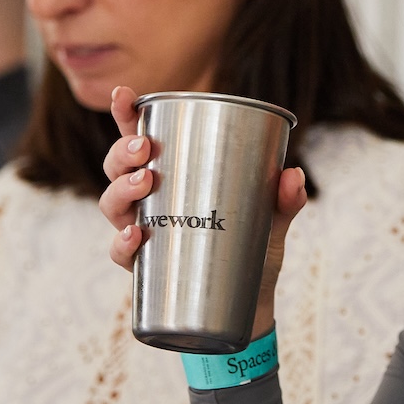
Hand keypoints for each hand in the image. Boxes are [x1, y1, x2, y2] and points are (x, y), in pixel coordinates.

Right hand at [97, 85, 307, 336]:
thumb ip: (285, 198)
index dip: (124, 114)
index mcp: (173, 175)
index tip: (124, 95)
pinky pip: (121, 254)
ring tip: (145, 182)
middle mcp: (149, 201)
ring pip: (110, 204)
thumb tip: (292, 174)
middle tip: (145, 149)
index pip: (140, 138)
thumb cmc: (254, 249)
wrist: (250, 308)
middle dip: (123, 151)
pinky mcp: (145, 270)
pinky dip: (123, 243)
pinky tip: (139, 233)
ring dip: (121, 189)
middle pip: (116, 167)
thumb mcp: (273, 219)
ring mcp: (143, 233)